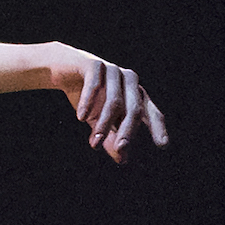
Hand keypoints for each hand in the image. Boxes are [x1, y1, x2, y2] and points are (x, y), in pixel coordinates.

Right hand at [53, 48, 168, 164]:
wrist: (62, 69)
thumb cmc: (86, 98)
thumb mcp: (99, 122)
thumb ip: (111, 139)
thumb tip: (123, 160)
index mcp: (135, 94)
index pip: (150, 112)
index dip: (157, 128)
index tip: (163, 145)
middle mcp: (129, 81)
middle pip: (134, 109)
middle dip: (128, 131)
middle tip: (121, 149)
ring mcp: (113, 70)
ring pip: (114, 101)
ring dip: (104, 124)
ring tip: (94, 142)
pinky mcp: (94, 64)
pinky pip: (94, 84)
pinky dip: (88, 102)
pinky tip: (81, 118)